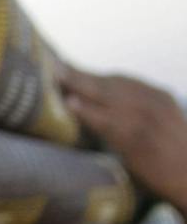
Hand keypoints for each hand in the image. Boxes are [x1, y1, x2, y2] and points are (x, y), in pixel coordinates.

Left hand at [63, 67, 186, 209]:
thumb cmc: (171, 159)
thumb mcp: (159, 127)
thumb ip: (135, 116)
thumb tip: (101, 113)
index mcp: (157, 97)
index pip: (119, 80)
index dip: (90, 73)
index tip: (66, 66)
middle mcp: (153, 101)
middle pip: (109, 83)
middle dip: (79, 74)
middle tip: (51, 64)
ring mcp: (147, 118)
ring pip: (107, 96)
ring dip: (78, 84)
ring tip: (54, 76)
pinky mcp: (140, 138)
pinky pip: (108, 121)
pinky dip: (88, 110)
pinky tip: (70, 103)